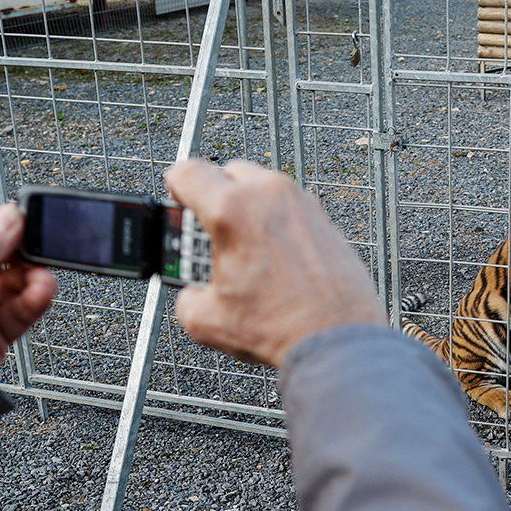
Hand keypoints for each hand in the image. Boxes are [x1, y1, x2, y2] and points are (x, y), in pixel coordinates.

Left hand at [0, 205, 57, 379]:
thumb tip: (9, 218)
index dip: (1, 225)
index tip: (27, 219)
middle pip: (0, 256)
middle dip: (22, 252)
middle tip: (39, 248)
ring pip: (16, 282)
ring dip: (33, 277)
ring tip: (41, 278)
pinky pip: (22, 309)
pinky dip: (36, 299)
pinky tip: (41, 292)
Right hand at [166, 159, 382, 367]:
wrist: (336, 339)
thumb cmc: (280, 327)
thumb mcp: (208, 321)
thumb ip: (187, 297)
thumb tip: (193, 294)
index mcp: (231, 210)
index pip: (187, 171)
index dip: (174, 186)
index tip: (177, 200)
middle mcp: (268, 194)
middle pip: (226, 173)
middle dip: (213, 197)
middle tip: (209, 231)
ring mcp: (300, 201)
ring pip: (261, 186)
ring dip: (246, 206)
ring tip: (244, 246)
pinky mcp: (322, 216)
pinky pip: (288, 205)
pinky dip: (275, 220)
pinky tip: (274, 255)